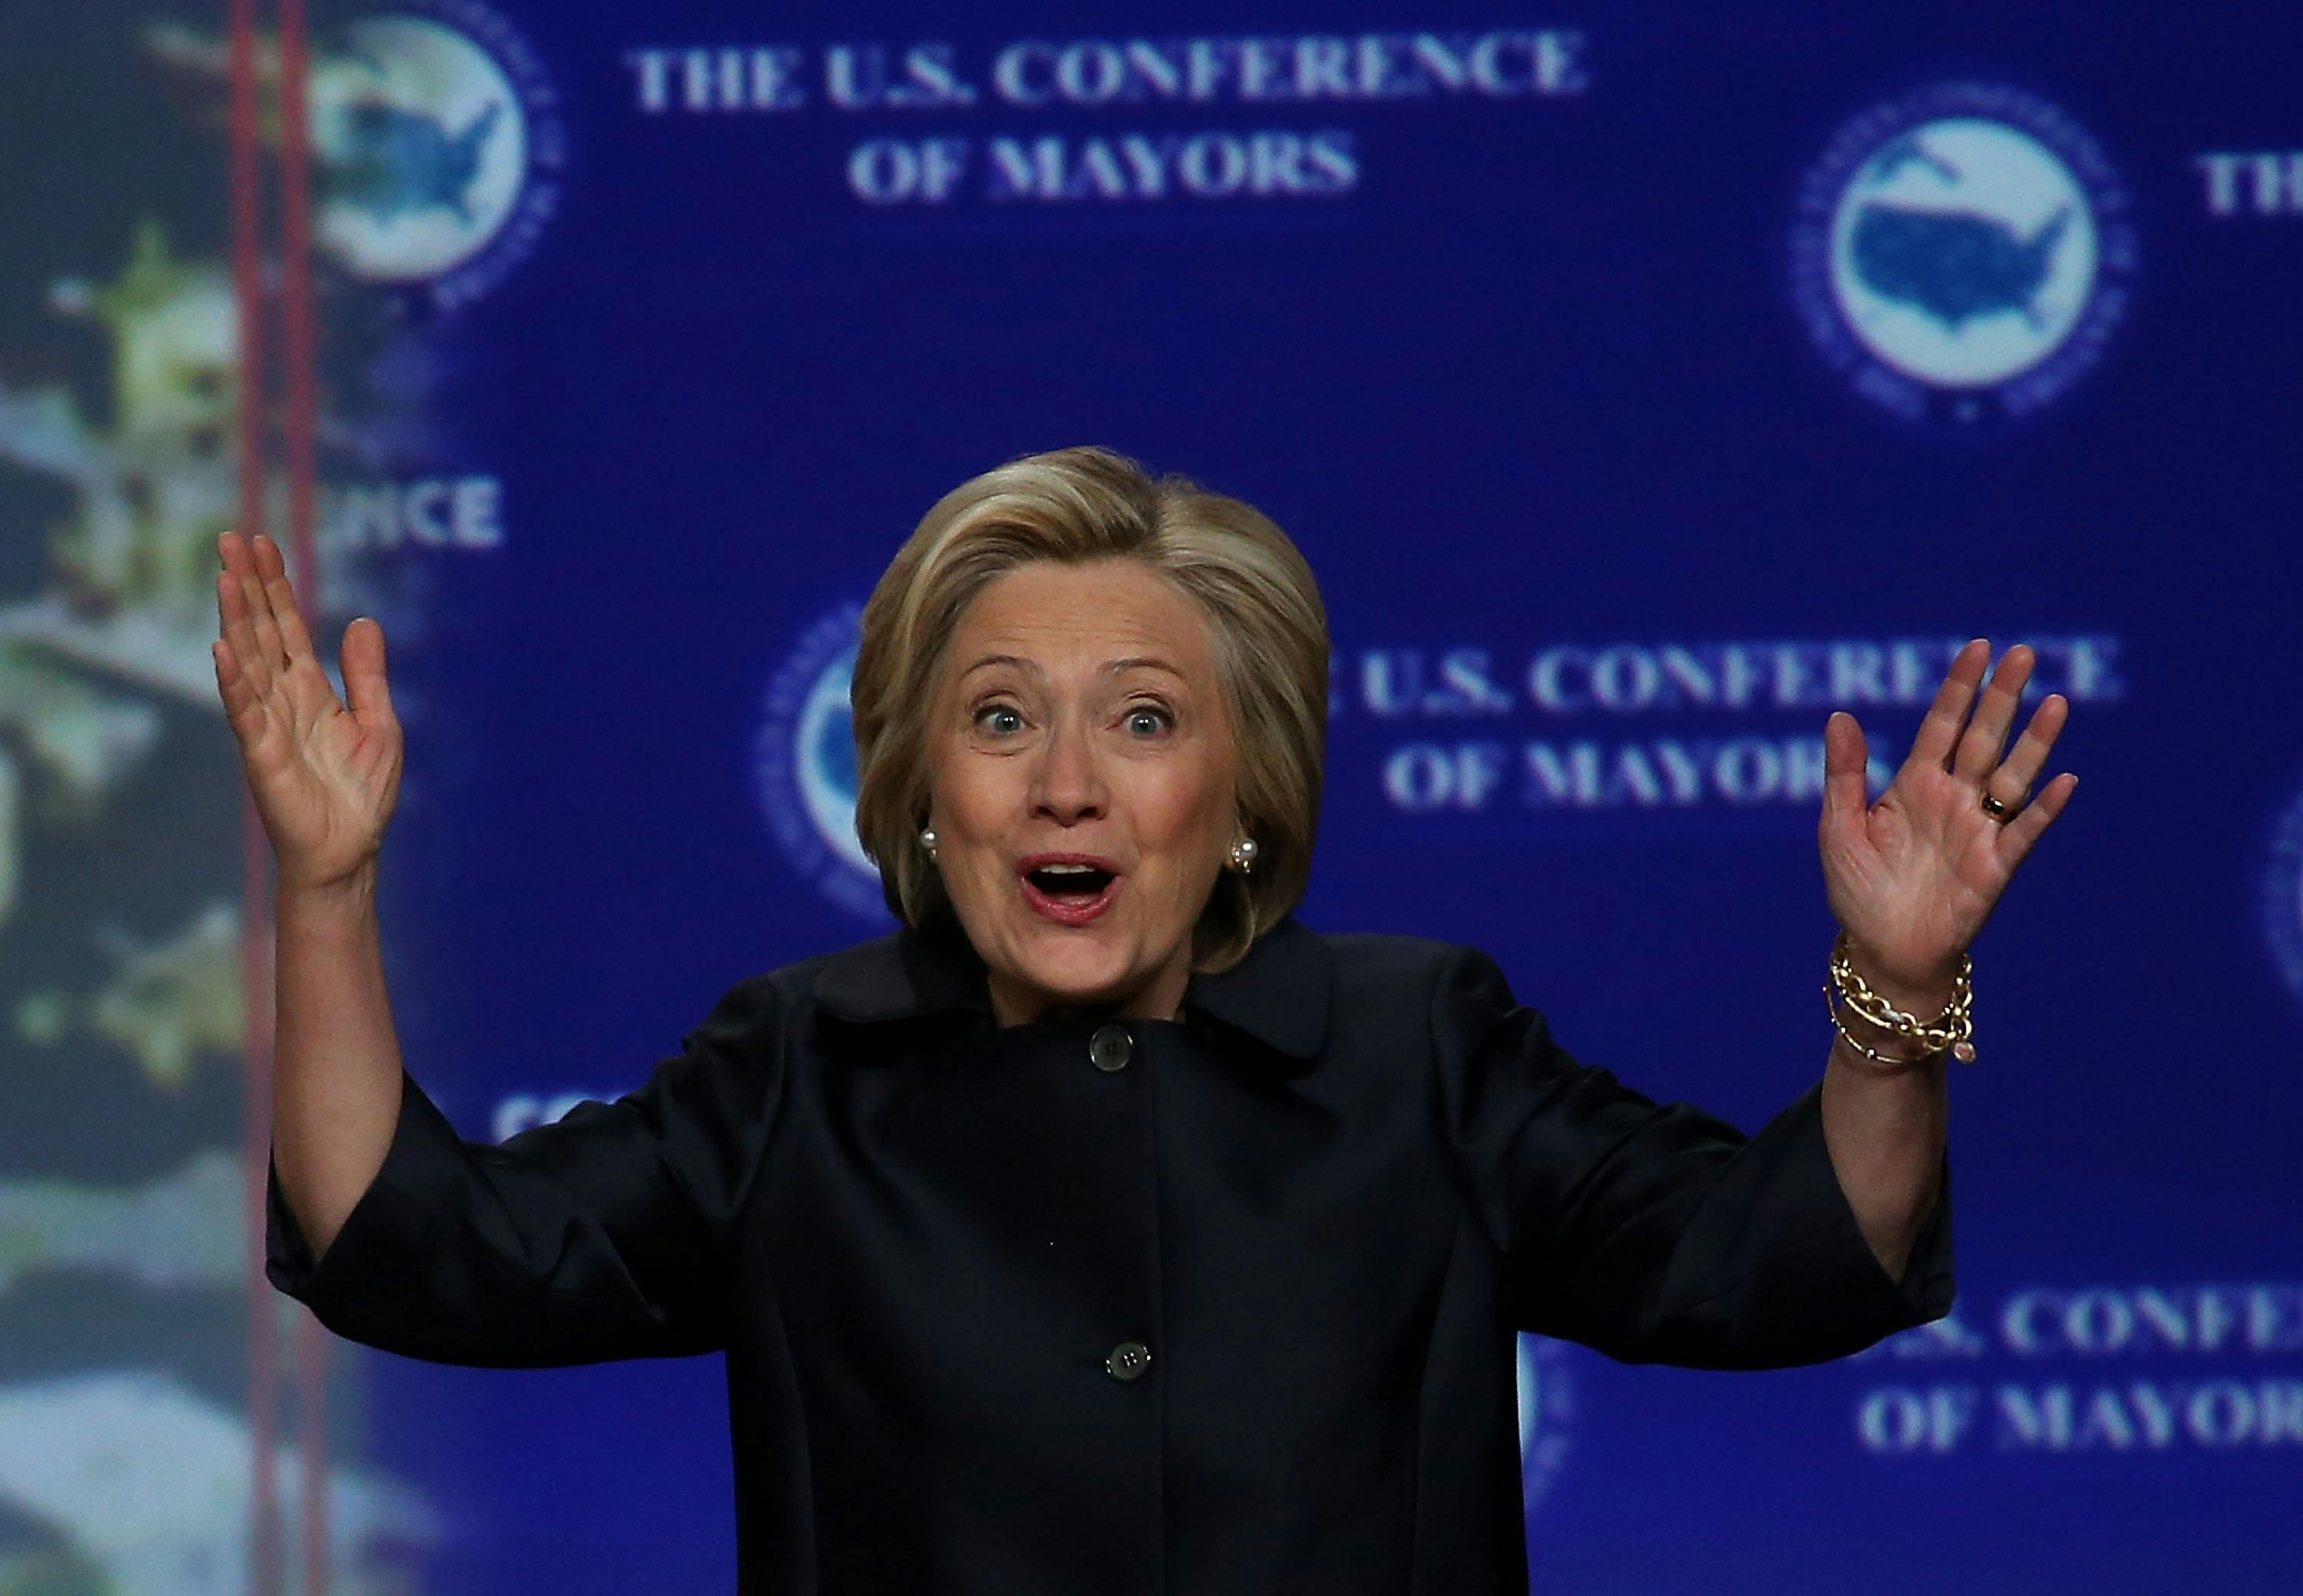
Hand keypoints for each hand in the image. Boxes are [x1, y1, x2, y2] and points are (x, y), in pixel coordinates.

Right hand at [212, 530, 403, 893]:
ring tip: (225, 578)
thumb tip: (362, 621)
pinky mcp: (263, 756)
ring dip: (235, 620)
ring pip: (246, 662)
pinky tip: (222, 650)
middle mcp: (282, 700)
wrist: (350, 850)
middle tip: (231, 537)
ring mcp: (268, 725)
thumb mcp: (379, 722)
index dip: (274, 585)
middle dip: (247, 586)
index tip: (262, 543)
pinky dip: (234, 682)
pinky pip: (245, 713)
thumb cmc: (361, 793)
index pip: (286, 626)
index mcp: (309, 690)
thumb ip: (367, 674)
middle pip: (259, 631)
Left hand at [1819, 639, 2076, 1001]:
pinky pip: (2025, 833)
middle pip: (1983, 738)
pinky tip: (2064, 780)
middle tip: (2024, 654)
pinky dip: (2045, 809)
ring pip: (2012, 777)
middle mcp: (1953, 799)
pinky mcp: (1995, 867)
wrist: (1880, 950)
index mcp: (1915, 784)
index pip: (1942, 724)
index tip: (1979, 648)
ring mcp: (1978, 830)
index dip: (1960, 688)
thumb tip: (1839, 715)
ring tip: (2056, 703)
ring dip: (2034, 743)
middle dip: (2003, 698)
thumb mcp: (1839, 826)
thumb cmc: (1858, 889)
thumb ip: (1844, 773)